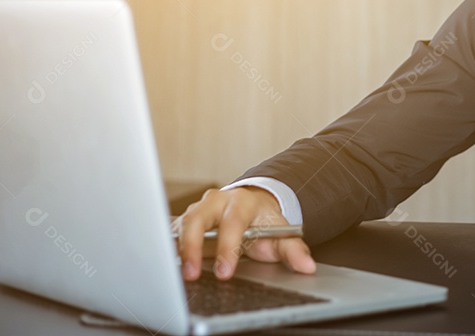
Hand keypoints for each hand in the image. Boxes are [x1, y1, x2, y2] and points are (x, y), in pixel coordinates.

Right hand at [174, 186, 315, 280]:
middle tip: (192, 273)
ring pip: (181, 223)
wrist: (254, 207)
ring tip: (179, 273)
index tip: (225, 271)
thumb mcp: (282, 234)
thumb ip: (294, 250)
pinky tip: (167, 263)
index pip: (232, 223)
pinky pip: (172, 231)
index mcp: (242, 203)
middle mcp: (216, 202)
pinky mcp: (185, 220)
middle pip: (197, 218)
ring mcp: (198, 209)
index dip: (227, 248)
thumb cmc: (264, 222)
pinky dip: (169, 246)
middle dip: (192, 246)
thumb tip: (307, 266)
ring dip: (178, 248)